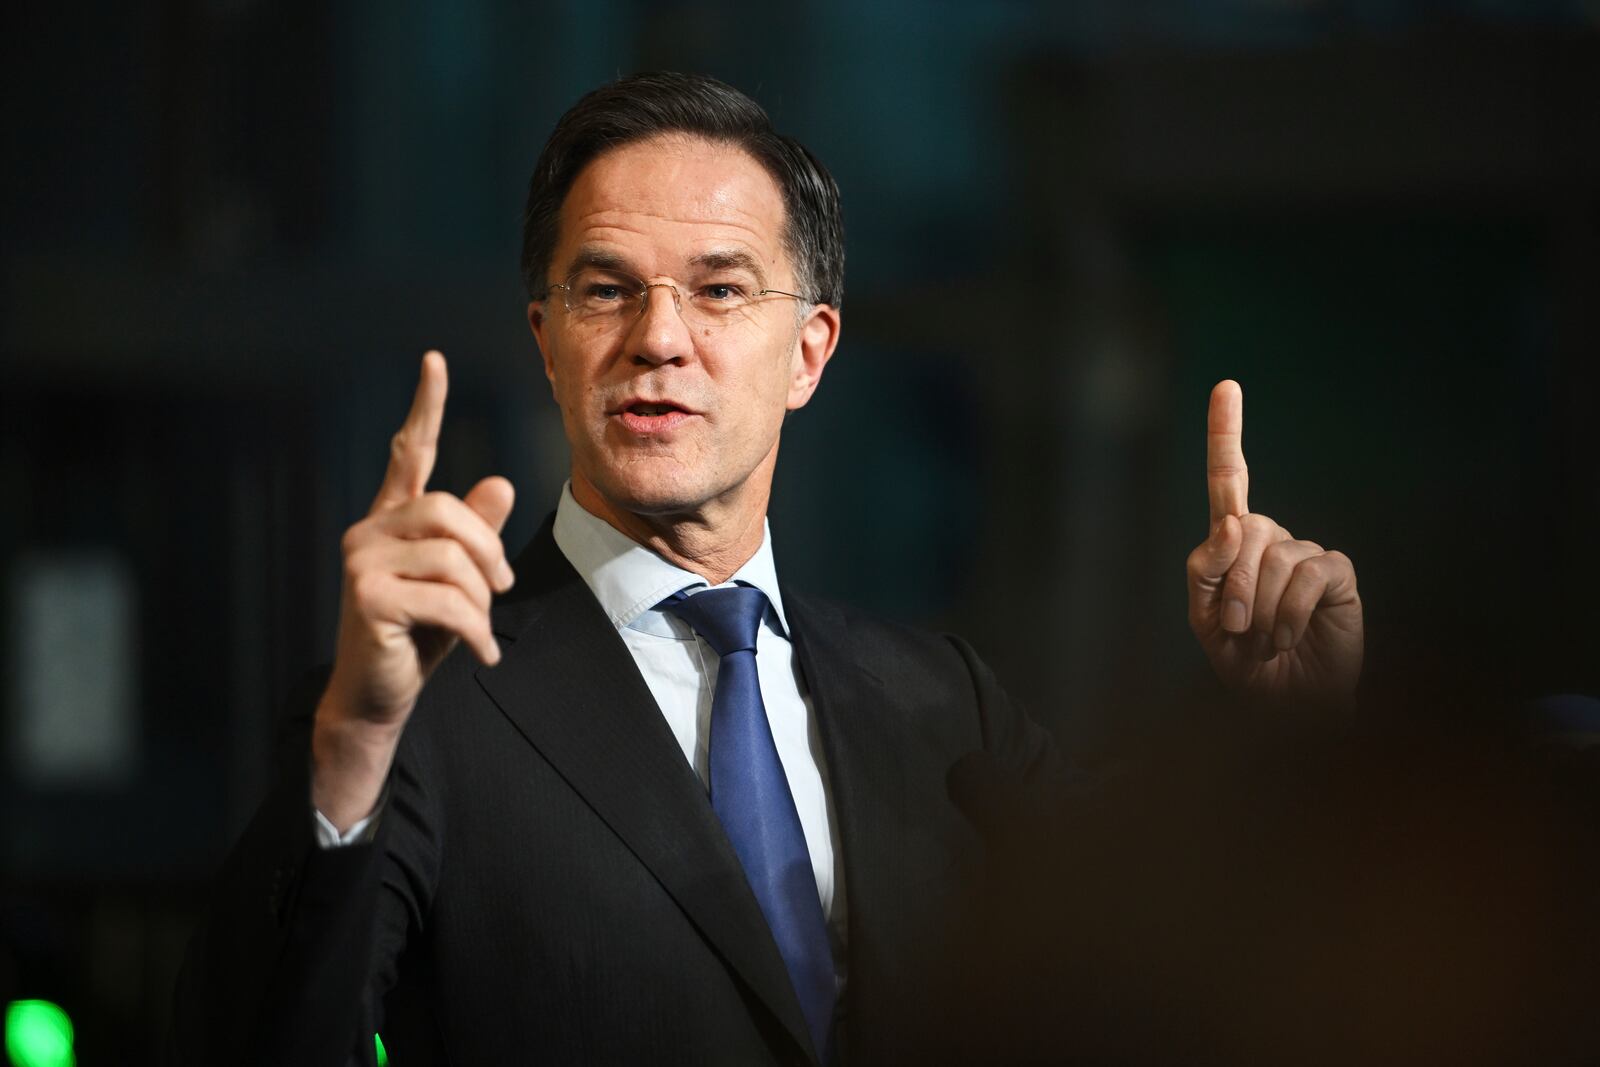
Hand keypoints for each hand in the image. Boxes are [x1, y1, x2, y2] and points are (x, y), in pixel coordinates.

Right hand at [313, 351, 514, 828]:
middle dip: (488, 554)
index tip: (434, 360)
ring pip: (453, 557)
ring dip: (481, 600)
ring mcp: (360, 560)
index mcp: (392, 519)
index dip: (424, 407)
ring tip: (477, 630)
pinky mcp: (366, 596)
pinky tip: (480, 654)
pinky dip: (475, 630)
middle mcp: (369, 529)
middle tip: (499, 593)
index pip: (407, 452)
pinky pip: (447, 598)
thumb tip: (497, 484)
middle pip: (449, 511)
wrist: (379, 695)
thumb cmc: (420, 636)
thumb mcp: (460, 583)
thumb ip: (476, 535)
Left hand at [1185, 380, 1361, 698]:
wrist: (1285, 703)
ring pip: (1273, 556)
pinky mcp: (1337, 574)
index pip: (1228, 480)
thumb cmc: (1243, 657)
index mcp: (1234, 542)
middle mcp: (1272, 537)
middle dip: (1230, 586)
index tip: (1226, 386)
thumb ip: (1206, 568)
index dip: (1225, 432)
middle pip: (1241, 530)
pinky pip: (1307, 576)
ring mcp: (1307, 553)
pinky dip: (1287, 614)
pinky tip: (1287, 639)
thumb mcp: (1204, 617)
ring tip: (1263, 640)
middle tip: (1234, 629)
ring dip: (1257, 608)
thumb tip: (1234, 521)